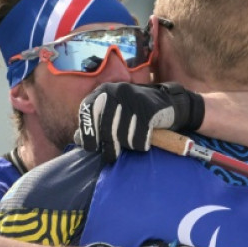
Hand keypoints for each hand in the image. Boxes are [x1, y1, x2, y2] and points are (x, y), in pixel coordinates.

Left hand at [75, 82, 204, 161]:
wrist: (170, 104)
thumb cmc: (137, 113)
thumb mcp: (114, 114)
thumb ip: (96, 123)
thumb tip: (78, 139)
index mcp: (103, 91)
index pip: (87, 112)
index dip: (88, 133)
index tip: (92, 148)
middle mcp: (116, 90)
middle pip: (105, 127)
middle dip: (109, 145)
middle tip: (113, 156)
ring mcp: (133, 97)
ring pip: (122, 134)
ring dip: (129, 144)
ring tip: (134, 142)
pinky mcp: (148, 108)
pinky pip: (138, 136)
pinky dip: (141, 143)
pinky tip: (145, 141)